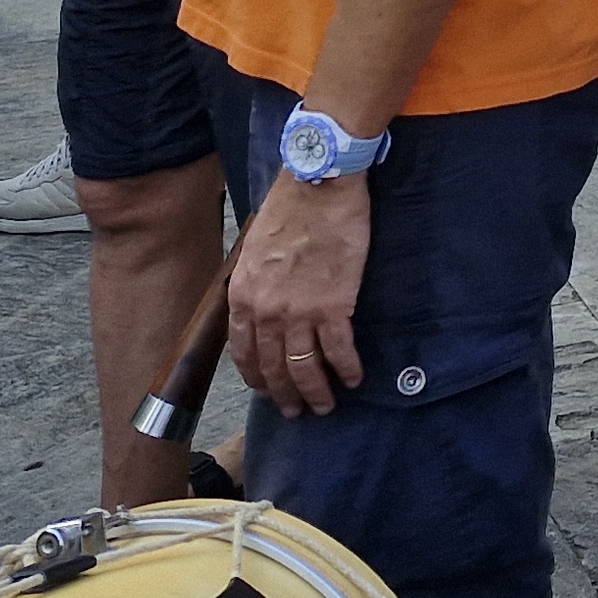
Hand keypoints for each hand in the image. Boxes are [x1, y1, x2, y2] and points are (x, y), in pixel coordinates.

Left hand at [228, 168, 371, 417]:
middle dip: (286, 395)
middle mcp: (267, 312)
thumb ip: (256, 283)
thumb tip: (265, 303)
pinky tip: (354, 378)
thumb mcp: (255, 250)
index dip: (257, 378)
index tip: (268, 390)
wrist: (319, 186)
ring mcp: (299, 312)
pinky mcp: (333, 306)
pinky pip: (338, 350)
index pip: (245, 354)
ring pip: (304, 367)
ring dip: (316, 392)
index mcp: (243, 298)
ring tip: (327, 405)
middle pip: (274, 367)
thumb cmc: (289, 208)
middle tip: (298, 411)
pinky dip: (347, 369)